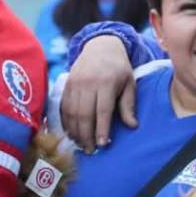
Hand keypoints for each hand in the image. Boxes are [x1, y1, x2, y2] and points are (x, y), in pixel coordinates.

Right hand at [61, 36, 136, 152]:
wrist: (100, 46)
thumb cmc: (119, 68)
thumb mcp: (129, 83)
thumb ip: (129, 104)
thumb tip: (132, 125)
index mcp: (106, 82)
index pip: (102, 111)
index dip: (101, 129)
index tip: (102, 145)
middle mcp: (88, 83)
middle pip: (84, 114)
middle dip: (86, 135)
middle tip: (90, 150)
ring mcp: (74, 84)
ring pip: (71, 113)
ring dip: (74, 132)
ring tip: (80, 144)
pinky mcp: (66, 84)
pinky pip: (63, 107)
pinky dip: (65, 122)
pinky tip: (71, 133)